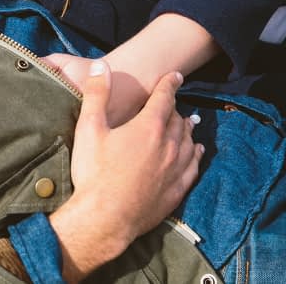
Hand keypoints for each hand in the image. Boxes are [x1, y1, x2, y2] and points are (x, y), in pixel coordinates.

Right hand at [47, 61, 202, 280]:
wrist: (105, 218)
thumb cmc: (94, 172)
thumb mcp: (89, 128)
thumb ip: (96, 94)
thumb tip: (100, 65)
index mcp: (147, 126)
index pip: (164, 98)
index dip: (169, 84)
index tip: (175, 76)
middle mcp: (167, 145)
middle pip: (177, 119)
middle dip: (175, 107)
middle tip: (173, 101)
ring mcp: (175, 168)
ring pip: (188, 141)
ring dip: (187, 128)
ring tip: (189, 121)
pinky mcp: (176, 189)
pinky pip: (193, 166)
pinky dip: (195, 154)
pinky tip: (196, 151)